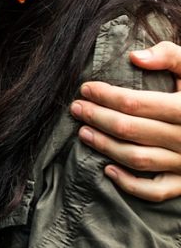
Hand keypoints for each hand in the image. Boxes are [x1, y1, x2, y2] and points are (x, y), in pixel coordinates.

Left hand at [71, 41, 180, 202]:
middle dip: (97, 118)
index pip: (135, 103)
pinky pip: (157, 191)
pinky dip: (131, 185)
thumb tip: (135, 57)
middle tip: (76, 108)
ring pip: (138, 159)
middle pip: (130, 130)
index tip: (85, 88)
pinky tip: (108, 170)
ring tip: (83, 132)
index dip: (105, 96)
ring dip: (106, 146)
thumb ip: (170, 56)